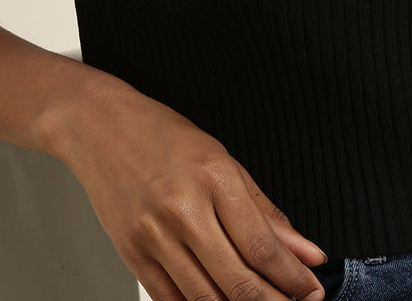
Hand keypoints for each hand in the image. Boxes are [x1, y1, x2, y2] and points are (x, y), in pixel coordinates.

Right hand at [52, 77, 327, 300]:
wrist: (99, 127)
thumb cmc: (161, 136)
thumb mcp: (222, 160)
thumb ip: (265, 211)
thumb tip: (304, 249)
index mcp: (213, 178)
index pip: (262, 245)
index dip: (293, 277)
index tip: (312, 290)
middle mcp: (183, 210)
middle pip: (237, 280)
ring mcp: (154, 237)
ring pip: (206, 298)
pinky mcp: (133, 256)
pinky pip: (172, 300)